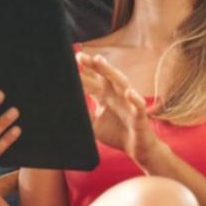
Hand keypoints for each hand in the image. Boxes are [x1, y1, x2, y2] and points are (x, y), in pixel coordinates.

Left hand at [77, 53, 161, 168]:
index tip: (70, 61)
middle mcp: (116, 95)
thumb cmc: (115, 132)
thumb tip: (65, 105)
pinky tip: (129, 93)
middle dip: (94, 66)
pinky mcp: (139, 115)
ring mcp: (128, 103)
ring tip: (101, 62)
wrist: (136, 148)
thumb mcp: (93, 123)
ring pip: (121, 83)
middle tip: (80, 57)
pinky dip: (135, 99)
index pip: (93, 79)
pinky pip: (138, 105)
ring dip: (111, 72)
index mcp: (104, 96)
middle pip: (105, 76)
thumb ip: (83, 113)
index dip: (83, 70)